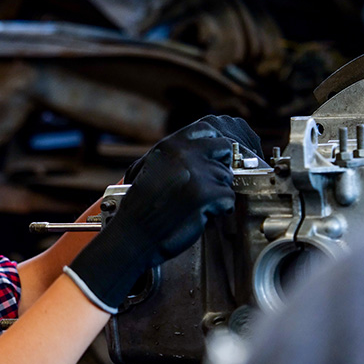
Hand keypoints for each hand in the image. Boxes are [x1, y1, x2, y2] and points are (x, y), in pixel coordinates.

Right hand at [66, 121, 235, 311]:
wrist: (134, 234)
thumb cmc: (139, 207)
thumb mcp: (147, 168)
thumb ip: (172, 155)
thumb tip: (198, 148)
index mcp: (170, 146)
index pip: (206, 129)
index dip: (213, 145)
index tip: (213, 157)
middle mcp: (185, 155)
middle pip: (224, 149)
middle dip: (221, 165)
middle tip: (210, 182)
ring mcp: (198, 174)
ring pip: (227, 177)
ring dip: (217, 192)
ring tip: (196, 204)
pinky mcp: (207, 195)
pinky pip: (228, 198)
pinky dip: (219, 209)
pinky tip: (201, 214)